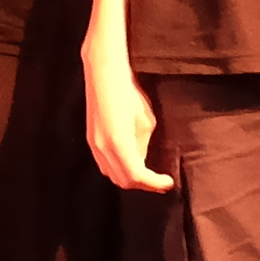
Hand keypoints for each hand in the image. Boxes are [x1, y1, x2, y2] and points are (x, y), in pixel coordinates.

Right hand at [85, 47, 173, 190]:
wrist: (104, 75)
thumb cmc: (128, 93)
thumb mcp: (146, 121)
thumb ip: (143, 145)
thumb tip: (143, 160)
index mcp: (119, 142)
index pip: (137, 175)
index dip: (155, 183)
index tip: (168, 182)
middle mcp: (103, 147)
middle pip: (124, 181)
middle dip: (144, 185)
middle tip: (161, 183)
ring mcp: (94, 145)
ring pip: (113, 176)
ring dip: (131, 180)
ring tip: (148, 176)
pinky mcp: (91, 141)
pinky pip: (105, 166)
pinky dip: (120, 170)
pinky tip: (132, 163)